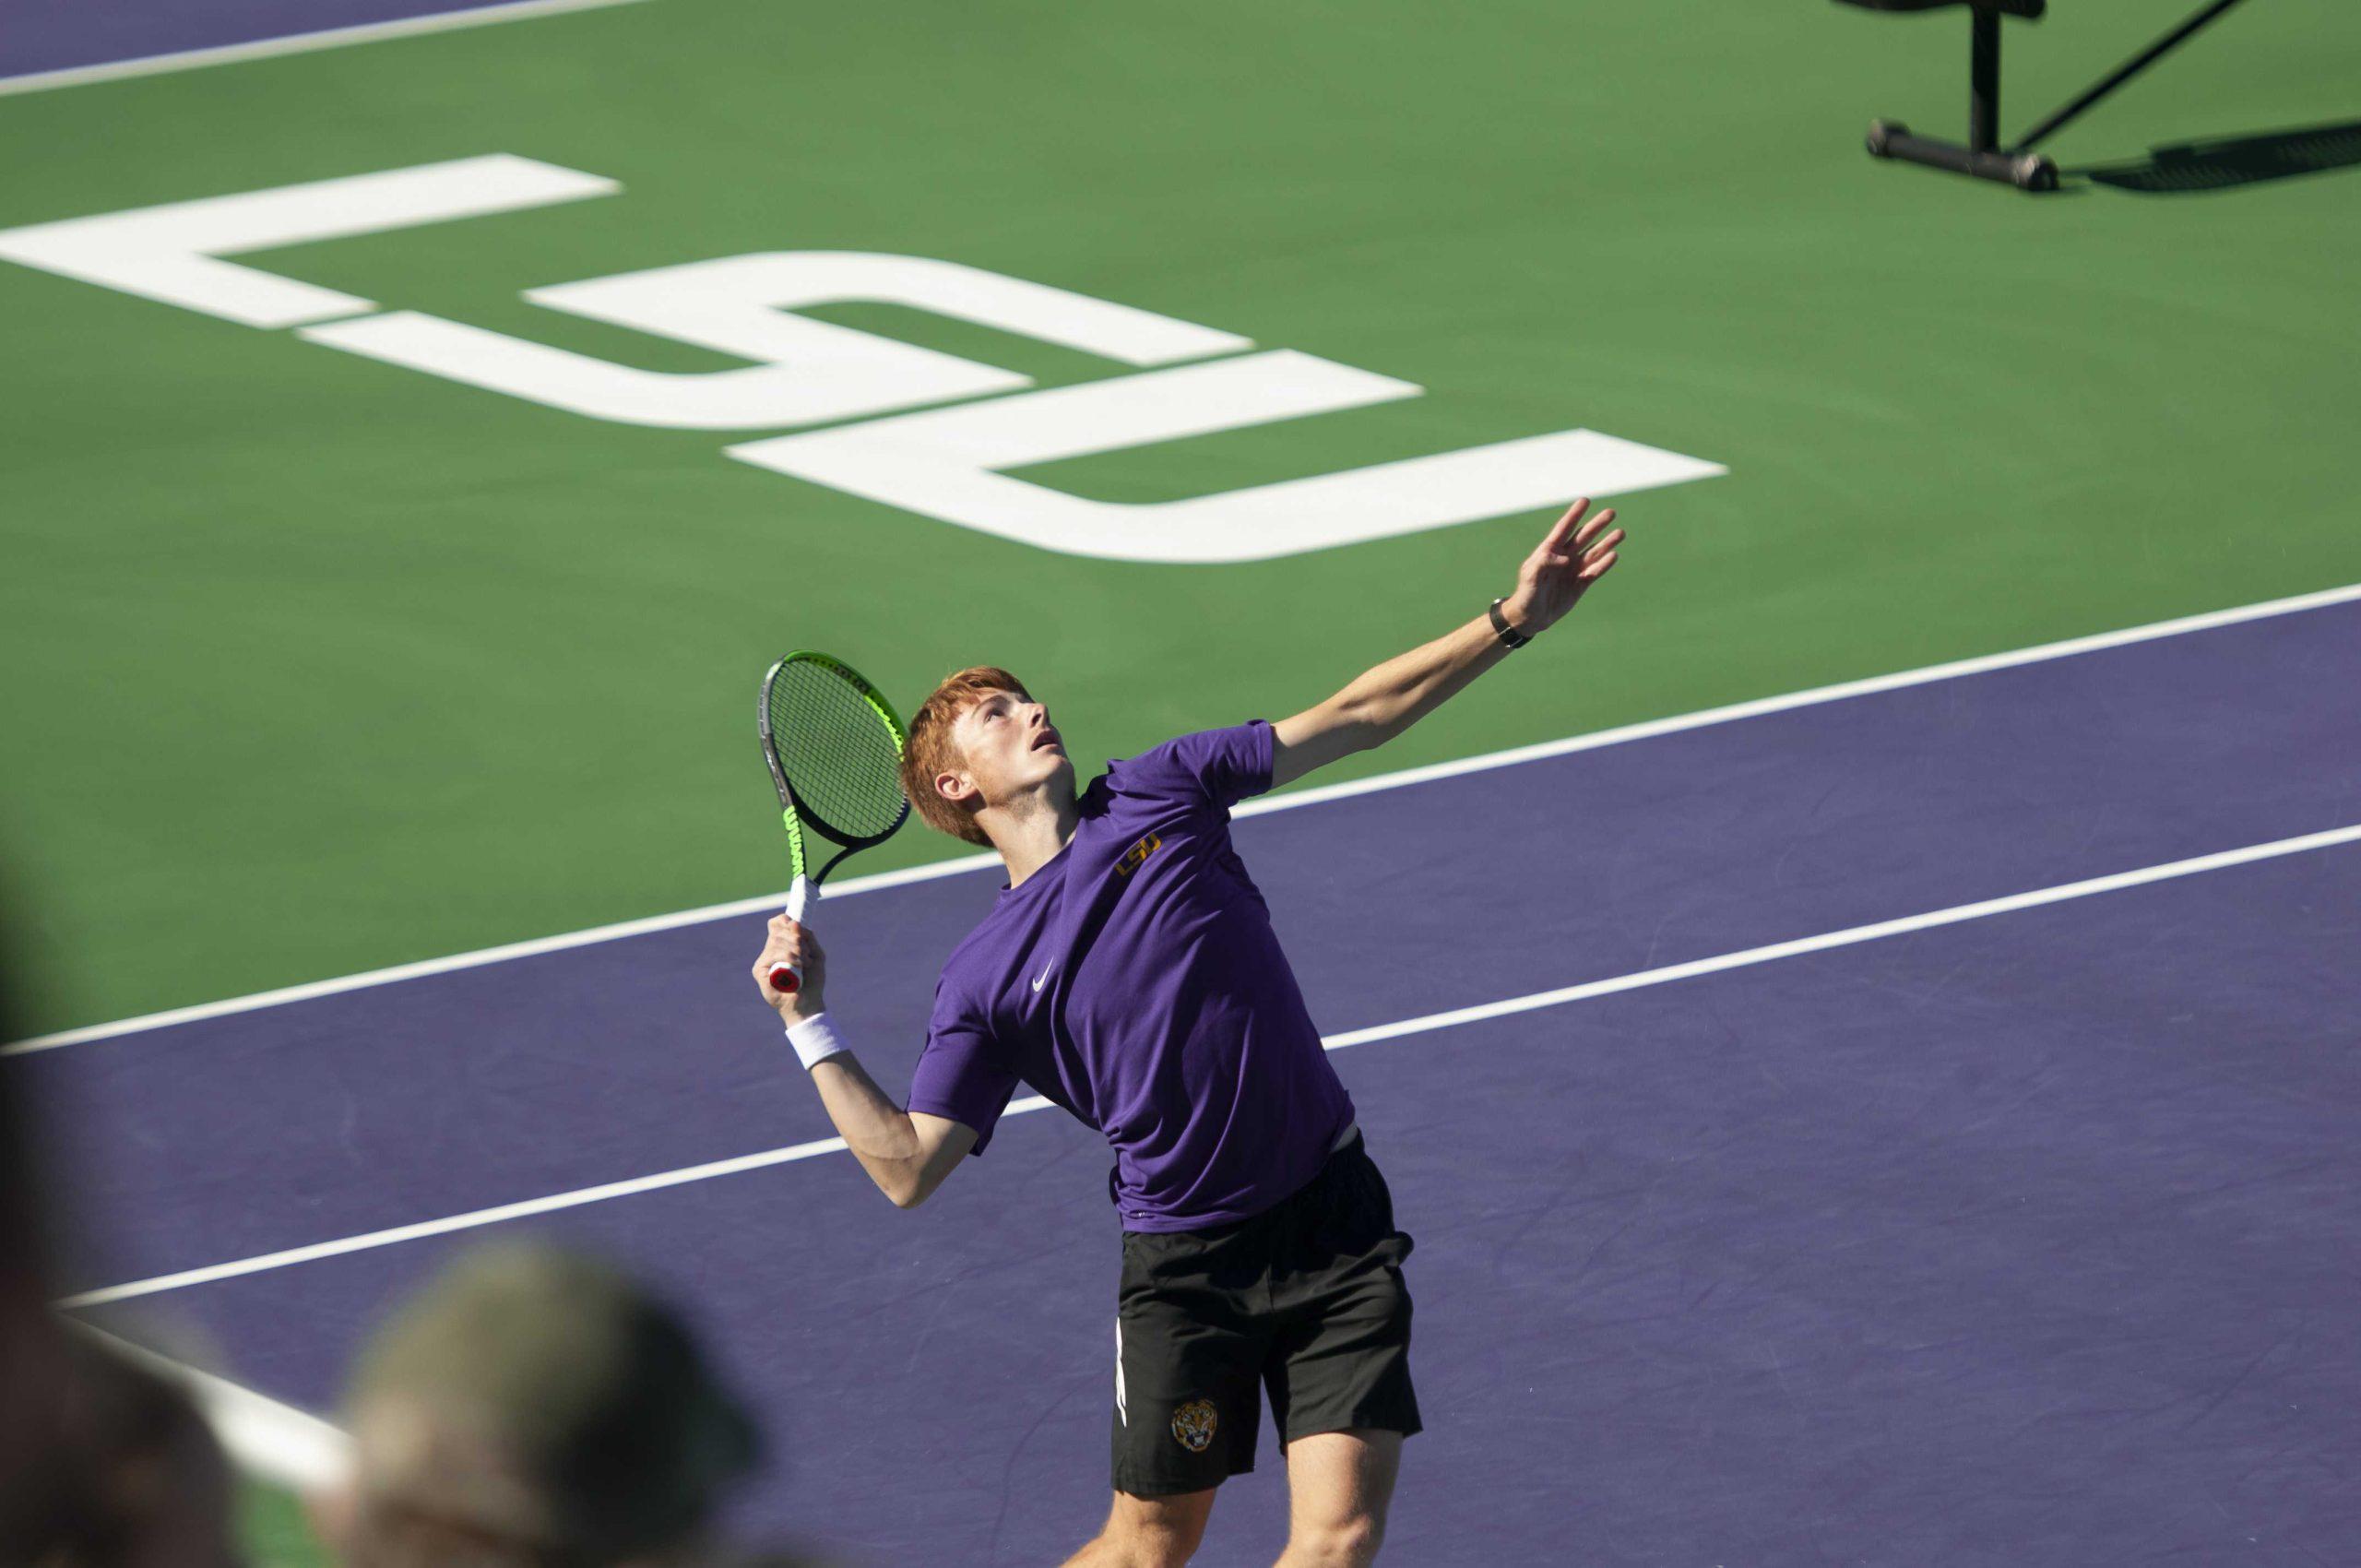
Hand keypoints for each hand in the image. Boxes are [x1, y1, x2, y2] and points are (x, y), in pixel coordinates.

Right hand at [752, 913, 826, 1022]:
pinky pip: (771, 955)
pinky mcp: (759, 971)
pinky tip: (797, 967)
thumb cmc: (812, 980)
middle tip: (806, 954)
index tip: (796, 925)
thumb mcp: (815, 954)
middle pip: (778, 931)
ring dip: (795, 950)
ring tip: (805, 964)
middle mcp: (771, 950)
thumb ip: (808, 937)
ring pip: (776, 942)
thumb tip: (795, 923)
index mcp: (783, 944)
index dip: (784, 921)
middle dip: (796, 939)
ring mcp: (764, 960)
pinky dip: (788, 958)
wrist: (808, 1002)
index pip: (776, 924)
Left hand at [1499, 498, 1622, 637]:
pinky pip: (1595, 571)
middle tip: (1611, 513)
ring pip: (1593, 552)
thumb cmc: (1526, 594)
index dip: (1574, 514)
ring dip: (1606, 542)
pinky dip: (1604, 564)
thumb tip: (1564, 558)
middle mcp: (1564, 557)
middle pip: (1583, 537)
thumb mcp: (1530, 577)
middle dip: (1597, 525)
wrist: (1531, 617)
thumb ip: (1543, 563)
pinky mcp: (1581, 583)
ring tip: (1620, 533)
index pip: (1564, 528)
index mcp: (1549, 551)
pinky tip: (1614, 555)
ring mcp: (1573, 569)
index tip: (1585, 500)